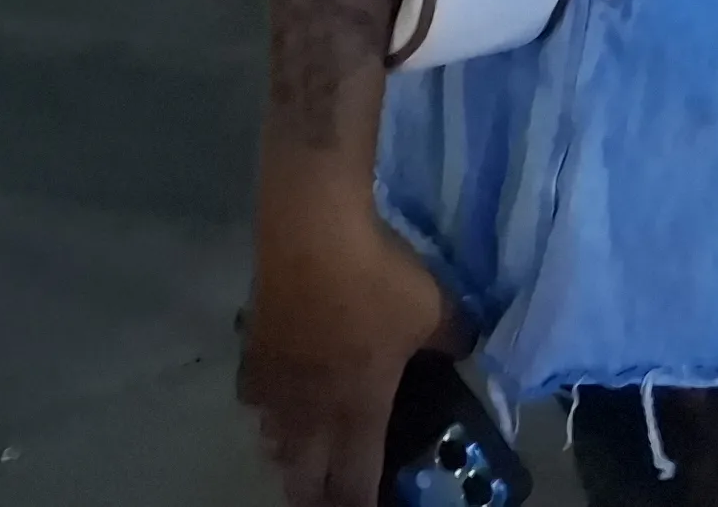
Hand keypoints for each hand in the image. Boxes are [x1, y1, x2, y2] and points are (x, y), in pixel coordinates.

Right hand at [241, 191, 461, 506]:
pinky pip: (256, 402)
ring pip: (273, 443)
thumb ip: (455, 338)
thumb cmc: (379, 281)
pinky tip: (281, 391)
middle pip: (300, 478)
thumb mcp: (438, 310)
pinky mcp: (251, 356)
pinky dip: (269, 408)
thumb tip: (466, 347)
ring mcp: (274, 387)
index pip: (354, 481)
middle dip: (315, 494)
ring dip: (291, 452)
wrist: (313, 238)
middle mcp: (309, 412)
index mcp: (357, 410)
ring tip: (308, 445)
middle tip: (331, 492)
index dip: (361, 505)